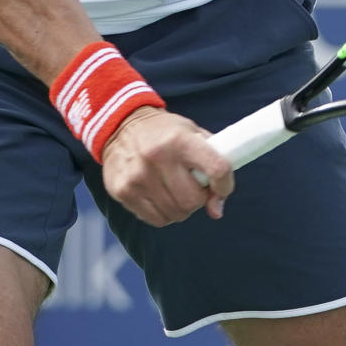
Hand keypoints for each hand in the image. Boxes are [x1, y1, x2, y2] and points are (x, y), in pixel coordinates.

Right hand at [100, 107, 233, 227]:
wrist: (120, 125)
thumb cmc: (164, 132)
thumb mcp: (191, 132)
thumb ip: (212, 163)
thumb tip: (217, 209)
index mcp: (180, 139)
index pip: (216, 168)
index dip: (225, 185)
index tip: (221, 187)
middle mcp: (158, 157)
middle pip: (194, 200)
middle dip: (198, 198)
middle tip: (192, 186)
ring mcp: (138, 176)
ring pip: (176, 214)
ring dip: (181, 207)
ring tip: (173, 188)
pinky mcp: (123, 191)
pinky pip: (157, 220)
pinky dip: (163, 213)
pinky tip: (159, 195)